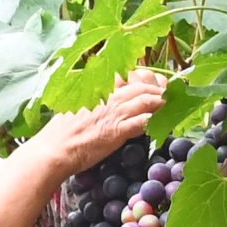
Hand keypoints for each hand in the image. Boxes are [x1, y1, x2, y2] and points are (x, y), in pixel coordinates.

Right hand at [38, 68, 168, 173]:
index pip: (128, 76)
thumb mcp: (77, 108)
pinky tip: (163, 124)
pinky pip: (143, 122)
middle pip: (142, 85)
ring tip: (171, 107)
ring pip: (146, 100)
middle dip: (160, 88)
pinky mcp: (117, 131)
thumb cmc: (61, 133)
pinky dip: (155, 121)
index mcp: (99, 90)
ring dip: (162, 102)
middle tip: (171, 95)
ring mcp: (114, 114)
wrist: (54, 150)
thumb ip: (93, 101)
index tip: (155, 83)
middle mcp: (109, 98)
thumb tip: (103, 101)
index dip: (146, 78)